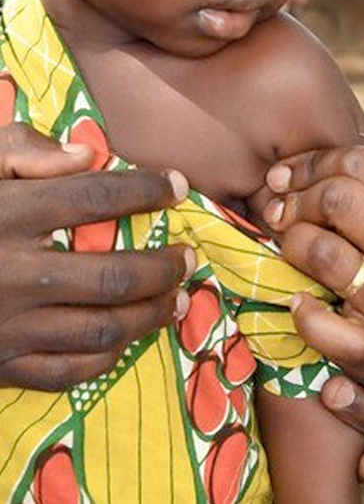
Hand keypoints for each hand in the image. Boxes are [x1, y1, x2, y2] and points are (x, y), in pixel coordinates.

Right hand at [0, 124, 192, 390]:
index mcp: (7, 214)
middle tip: (189, 257)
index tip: (179, 187)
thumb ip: (21, 147)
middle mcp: (12, 273)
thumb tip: (88, 155)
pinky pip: (66, 371)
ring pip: (102, 328)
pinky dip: (106, 356)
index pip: (99, 197)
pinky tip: (125, 337)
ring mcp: (4, 326)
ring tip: (175, 298)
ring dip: (150, 314)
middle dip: (165, 267)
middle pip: (114, 274)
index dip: (149, 190)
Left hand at [258, 146, 363, 403]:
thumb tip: (332, 173)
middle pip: (337, 199)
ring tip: (291, 241)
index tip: (295, 174)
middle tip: (285, 206)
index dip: (316, 161)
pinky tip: (300, 299)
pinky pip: (325, 327)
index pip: (362, 164)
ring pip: (322, 252)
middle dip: (299, 196)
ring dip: (293, 241)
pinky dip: (303, 313)